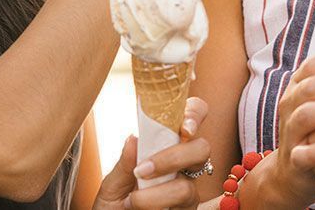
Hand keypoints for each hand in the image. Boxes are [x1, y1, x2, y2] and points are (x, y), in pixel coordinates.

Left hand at [93, 97, 210, 209]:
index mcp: (167, 148)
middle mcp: (183, 168)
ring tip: (132, 201)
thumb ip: (125, 163)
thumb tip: (135, 137)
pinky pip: (181, 207)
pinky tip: (138, 209)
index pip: (192, 118)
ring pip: (187, 186)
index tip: (184, 127)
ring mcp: (188, 192)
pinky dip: (155, 206)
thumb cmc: (115, 206)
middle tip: (143, 170)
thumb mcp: (112, 184)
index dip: (195, 114)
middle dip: (174, 157)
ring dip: (155, 194)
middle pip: (202, 149)